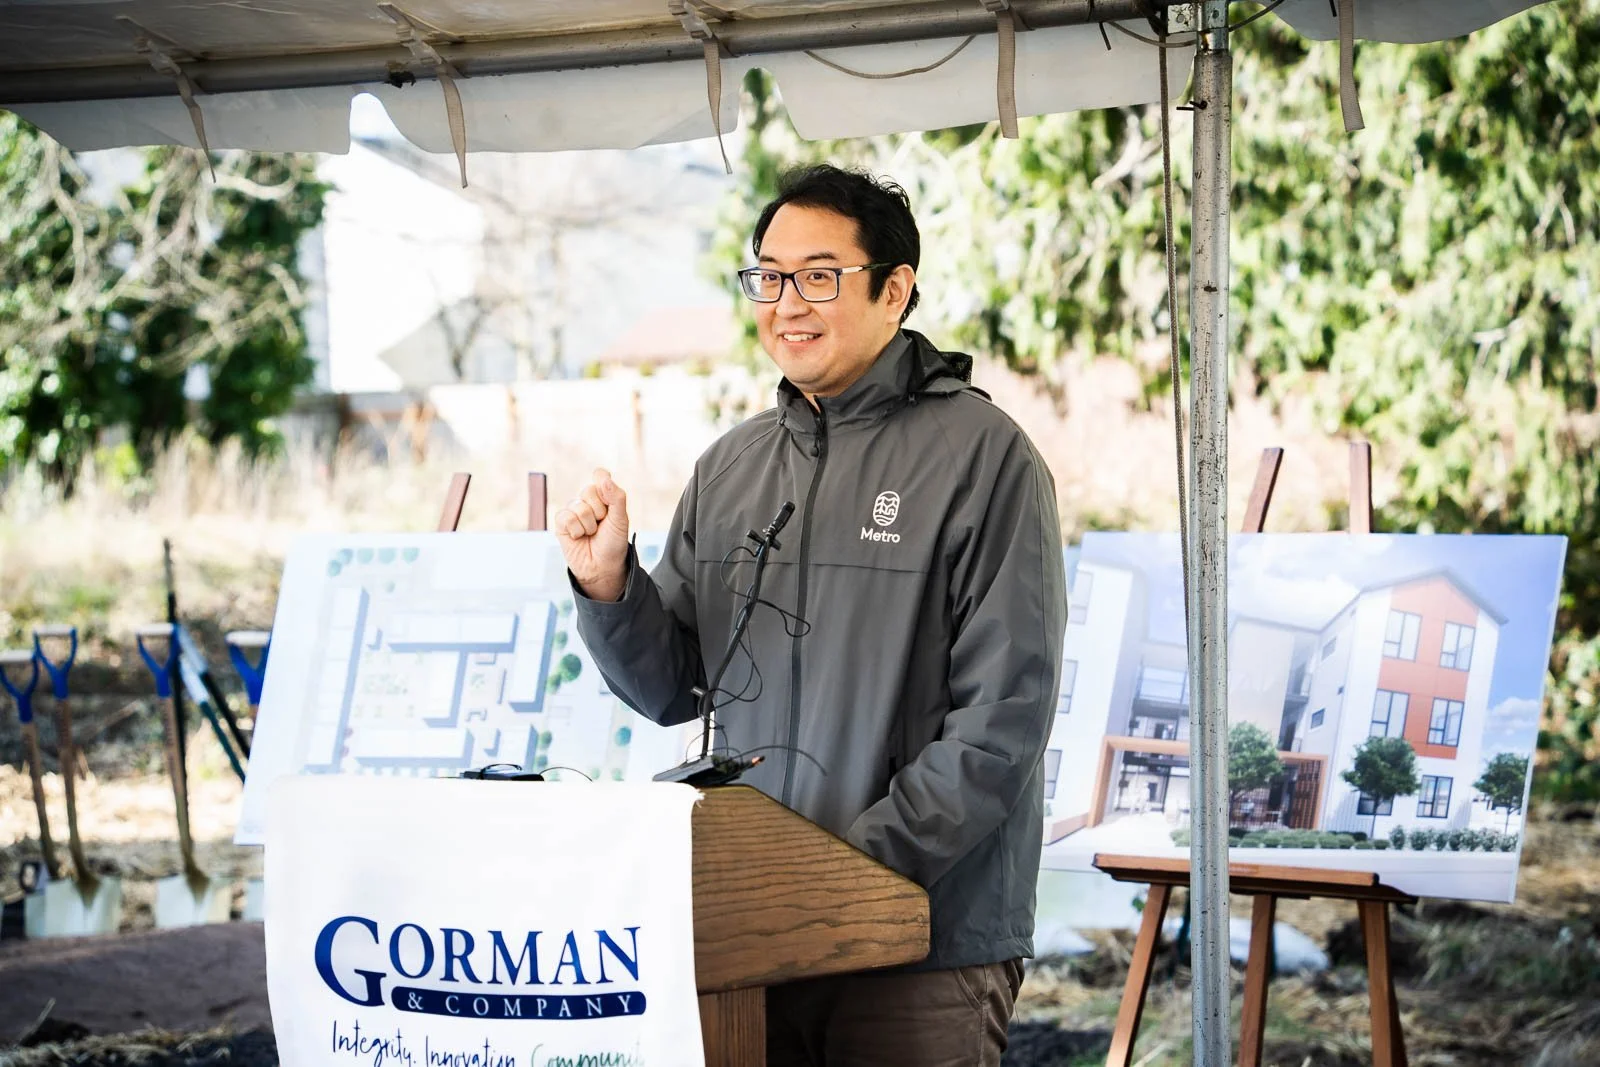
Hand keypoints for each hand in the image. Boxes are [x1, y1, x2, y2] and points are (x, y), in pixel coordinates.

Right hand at [555, 468, 630, 601]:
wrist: (603, 566)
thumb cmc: (613, 542)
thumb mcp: (621, 519)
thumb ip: (616, 497)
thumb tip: (603, 476)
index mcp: (603, 496)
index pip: (600, 475)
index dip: (604, 485)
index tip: (609, 503)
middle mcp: (586, 500)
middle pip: (588, 490)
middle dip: (599, 511)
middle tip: (602, 525)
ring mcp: (573, 511)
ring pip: (578, 506)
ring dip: (589, 525)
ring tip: (591, 534)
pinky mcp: (561, 523)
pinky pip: (566, 517)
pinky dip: (576, 530)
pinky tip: (579, 537)